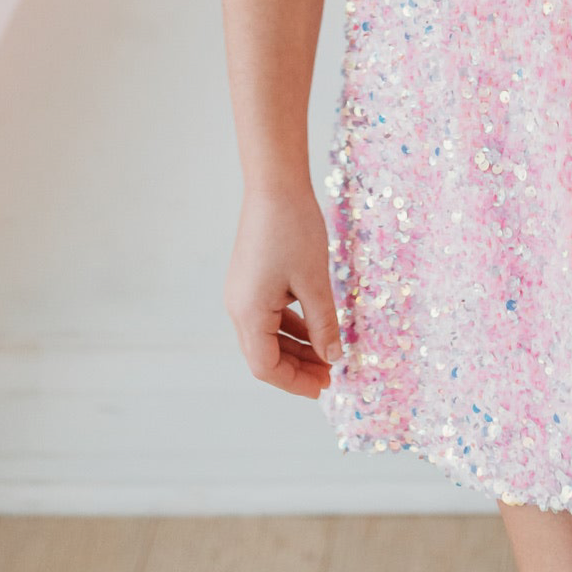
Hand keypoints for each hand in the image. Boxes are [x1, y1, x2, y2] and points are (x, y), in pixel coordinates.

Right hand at [223, 181, 342, 396]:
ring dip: (296, 348)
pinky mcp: (250, 279)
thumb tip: (333, 357)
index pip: (266, 367)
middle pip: (264, 354)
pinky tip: (315, 327)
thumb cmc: (294, 230)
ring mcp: (242, 292)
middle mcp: (238, 307)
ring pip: (267, 335)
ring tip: (328, 354)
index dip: (295, 382)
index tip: (325, 386)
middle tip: (332, 374)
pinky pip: (269, 314)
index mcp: (248, 312)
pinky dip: (291, 326)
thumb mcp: (315, 282)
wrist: (275, 184)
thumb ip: (323, 324)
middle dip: (298, 368)